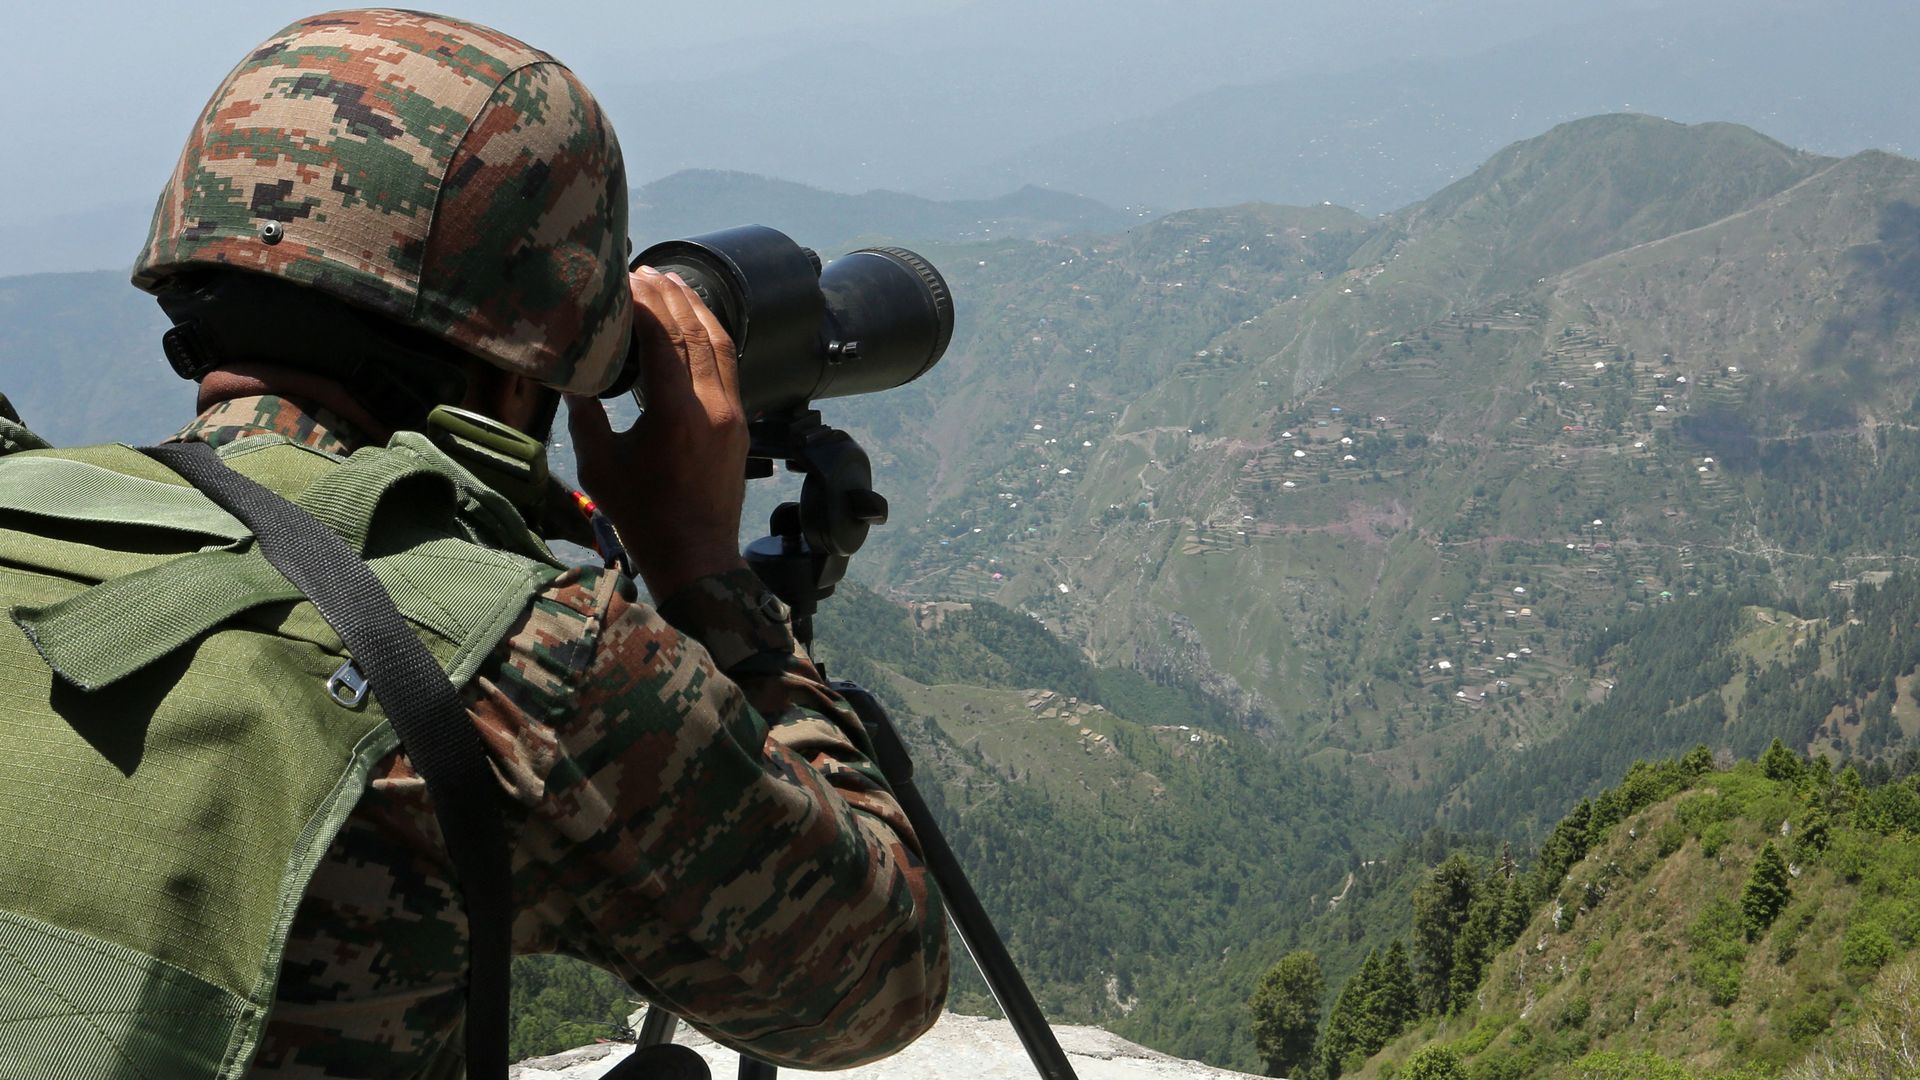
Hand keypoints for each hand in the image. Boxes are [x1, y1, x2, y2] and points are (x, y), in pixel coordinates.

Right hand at [567, 266, 747, 599]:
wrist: (696, 557)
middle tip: (645, 270)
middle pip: (696, 331)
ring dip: (696, 309)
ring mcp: (732, 413)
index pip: (663, 339)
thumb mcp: (599, 466)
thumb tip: (570, 375)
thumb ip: (585, 415)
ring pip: (720, 344)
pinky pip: (728, 366)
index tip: (623, 280)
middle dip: (671, 295)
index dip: (644, 304)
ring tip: (672, 283)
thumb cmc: (643, 517)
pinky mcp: (740, 423)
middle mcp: (712, 405)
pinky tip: (695, 324)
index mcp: (677, 414)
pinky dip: (711, 337)